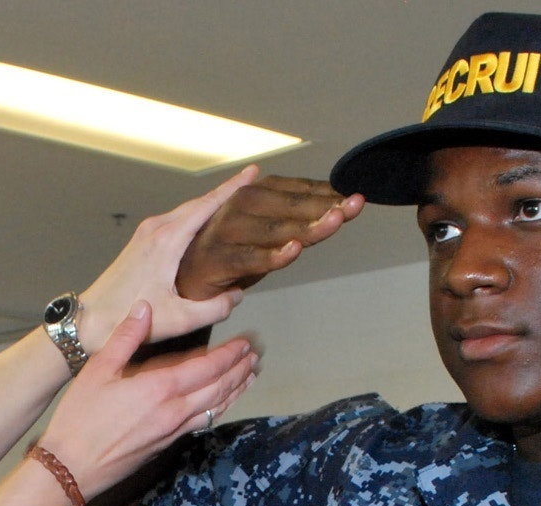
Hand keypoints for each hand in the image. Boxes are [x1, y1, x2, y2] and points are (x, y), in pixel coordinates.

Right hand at [42, 301, 257, 497]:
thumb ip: (126, 337)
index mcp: (159, 388)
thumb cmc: (80, 418)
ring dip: (235, 391)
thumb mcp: (98, 370)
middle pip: (219, 388)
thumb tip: (144, 307)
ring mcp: (173, 431)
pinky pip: (202, 423)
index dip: (229, 354)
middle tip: (254, 356)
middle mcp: (174, 411)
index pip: (207, 367)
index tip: (244, 342)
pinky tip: (222, 404)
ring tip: (250, 377)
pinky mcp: (167, 444)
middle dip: (239, 370)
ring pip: (215, 408)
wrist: (73, 467)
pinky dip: (219, 410)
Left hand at [75, 167, 266, 352]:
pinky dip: (195, 216)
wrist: (90, 319)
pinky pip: (175, 220)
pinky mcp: (141, 241)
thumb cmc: (128, 317)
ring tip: (234, 204)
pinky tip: (206, 226)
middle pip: (198, 202)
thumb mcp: (180, 320)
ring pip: (186, 210)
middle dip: (226, 192)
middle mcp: (156, 229)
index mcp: (167, 240)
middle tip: (251, 185)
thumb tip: (237, 295)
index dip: (233, 187)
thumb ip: (215, 308)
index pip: (207, 205)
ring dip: (210, 204)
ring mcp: (146, 233)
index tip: (252, 172)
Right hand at [175, 175, 364, 299]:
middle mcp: (239, 207)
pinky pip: (249, 258)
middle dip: (325, 206)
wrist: (184, 279)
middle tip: (354, 205)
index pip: (297, 191)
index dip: (327, 194)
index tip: (356, 198)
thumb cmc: (230, 254)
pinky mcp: (217, 259)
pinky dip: (272, 255)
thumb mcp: (267, 234)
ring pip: (274, 229)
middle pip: (289, 207)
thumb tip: (340, 205)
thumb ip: (298, 220)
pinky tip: (294, 251)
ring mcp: (226, 232)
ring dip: (307, 225)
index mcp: (253, 195)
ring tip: (336, 221)